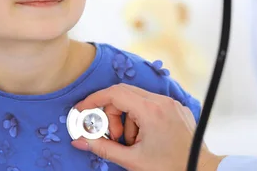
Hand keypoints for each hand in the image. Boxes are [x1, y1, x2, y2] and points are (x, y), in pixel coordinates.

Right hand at [70, 83, 222, 170]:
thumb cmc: (170, 167)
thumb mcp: (132, 160)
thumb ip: (103, 148)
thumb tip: (79, 141)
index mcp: (151, 110)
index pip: (114, 93)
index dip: (94, 100)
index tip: (82, 110)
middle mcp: (161, 101)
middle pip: (123, 94)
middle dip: (111, 114)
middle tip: (112, 136)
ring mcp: (171, 103)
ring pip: (137, 101)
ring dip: (127, 119)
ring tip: (133, 143)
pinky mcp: (177, 108)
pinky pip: (151, 105)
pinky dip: (140, 119)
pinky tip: (145, 139)